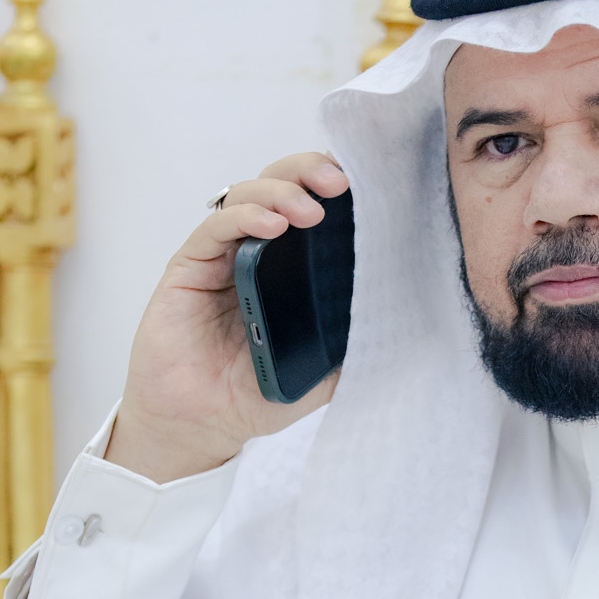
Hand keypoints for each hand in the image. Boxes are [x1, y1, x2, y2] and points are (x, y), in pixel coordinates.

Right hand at [105, 152, 348, 482]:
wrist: (201, 426)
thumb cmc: (255, 395)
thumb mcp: (324, 373)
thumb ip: (357, 345)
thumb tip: (409, 324)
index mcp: (291, 266)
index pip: (313, 205)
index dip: (333, 184)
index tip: (365, 181)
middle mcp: (256, 251)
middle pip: (280, 185)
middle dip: (309, 172)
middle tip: (338, 182)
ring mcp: (221, 255)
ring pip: (248, 195)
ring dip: (281, 192)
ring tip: (310, 211)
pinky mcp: (189, 266)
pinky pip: (216, 228)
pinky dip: (245, 217)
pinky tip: (271, 224)